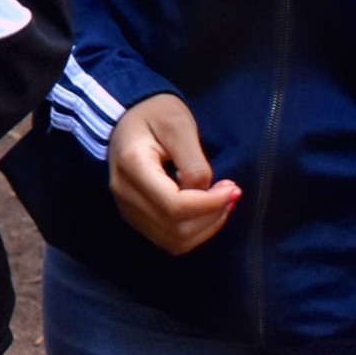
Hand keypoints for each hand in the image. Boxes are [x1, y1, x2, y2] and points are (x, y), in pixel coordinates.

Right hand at [107, 94, 240, 254]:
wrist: (127, 117)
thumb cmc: (155, 113)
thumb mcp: (179, 126)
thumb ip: (194, 162)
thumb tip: (207, 194)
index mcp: (132, 166)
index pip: (173, 205)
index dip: (209, 204)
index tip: (231, 187)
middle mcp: (124, 193)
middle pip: (175, 228)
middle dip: (212, 216)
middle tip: (230, 192)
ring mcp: (127, 208)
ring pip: (174, 241)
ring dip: (205, 227)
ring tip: (220, 202)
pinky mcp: (135, 216)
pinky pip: (169, 239)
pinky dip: (194, 231)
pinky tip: (206, 211)